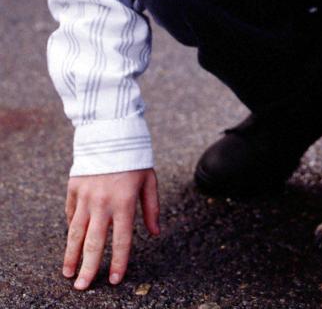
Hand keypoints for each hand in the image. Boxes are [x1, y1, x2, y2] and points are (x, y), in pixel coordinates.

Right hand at [63, 168, 159, 289]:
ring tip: (68, 273)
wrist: (112, 131)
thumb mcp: (149, 179)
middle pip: (94, 243)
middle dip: (89, 268)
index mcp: (124, 202)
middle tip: (83, 287)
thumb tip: (155, 233)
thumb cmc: (135, 157)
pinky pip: (70, 214)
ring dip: (71, 255)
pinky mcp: (74, 188)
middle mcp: (103, 202)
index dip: (119, 262)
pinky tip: (70, 243)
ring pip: (76, 233)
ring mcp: (86, 196)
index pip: (122, 240)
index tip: (115, 279)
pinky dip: (70, 229)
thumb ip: (151, 207)